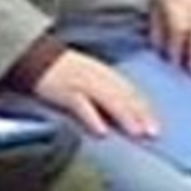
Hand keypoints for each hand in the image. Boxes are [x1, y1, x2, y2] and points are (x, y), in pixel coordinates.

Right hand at [30, 49, 158, 137]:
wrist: (35, 58)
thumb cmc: (62, 70)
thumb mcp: (88, 76)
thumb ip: (104, 90)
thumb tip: (122, 111)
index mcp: (105, 73)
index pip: (130, 91)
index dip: (144, 108)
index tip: (155, 125)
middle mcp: (97, 77)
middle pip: (123, 96)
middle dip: (140, 115)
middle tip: (153, 133)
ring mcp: (81, 83)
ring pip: (108, 100)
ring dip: (124, 117)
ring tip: (136, 133)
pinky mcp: (64, 91)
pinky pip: (81, 106)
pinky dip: (93, 118)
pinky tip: (101, 132)